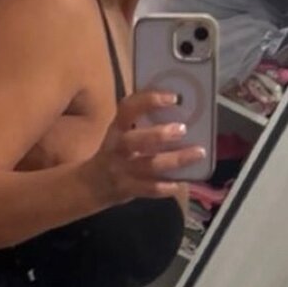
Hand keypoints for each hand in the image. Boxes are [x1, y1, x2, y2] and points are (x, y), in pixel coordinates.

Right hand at [87, 90, 204, 205]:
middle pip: (134, 141)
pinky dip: (165, 187)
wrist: (89, 186)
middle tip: (182, 129)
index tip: (173, 97)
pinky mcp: (126, 189)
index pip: (127, 109)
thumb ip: (141, 125)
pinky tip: (180, 183)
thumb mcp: (119, 135)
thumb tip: (179, 110)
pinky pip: (148, 189)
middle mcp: (116, 148)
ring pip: (148, 165)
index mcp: (116, 129)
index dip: (148, 100)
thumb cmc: (113, 154)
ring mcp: (120, 170)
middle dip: (158, 135)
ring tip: (198, 153)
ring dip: (174, 160)